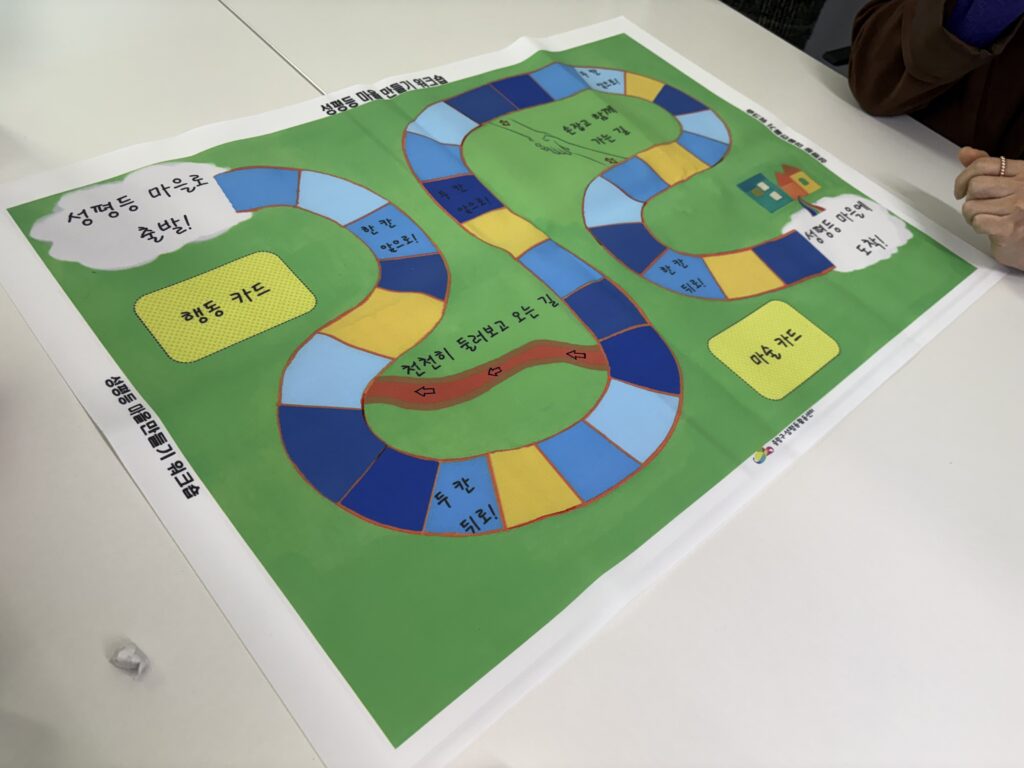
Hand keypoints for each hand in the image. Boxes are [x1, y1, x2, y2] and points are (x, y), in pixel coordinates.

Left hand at [954, 147, 1023, 269]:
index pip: (983, 164)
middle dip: (970, 199)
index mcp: (1022, 171)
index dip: (964, 177)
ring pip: (972, 205)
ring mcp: (1018, 208)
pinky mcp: (1010, 229)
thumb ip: (987, 167)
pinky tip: (989, 228)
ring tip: (986, 218)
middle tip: (979, 207)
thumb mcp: (1008, 183)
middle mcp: (1022, 187)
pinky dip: (977, 227)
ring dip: (972, 215)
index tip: (961, 190)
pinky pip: (978, 222)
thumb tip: (964, 152)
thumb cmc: (1020, 212)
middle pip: (975, 185)